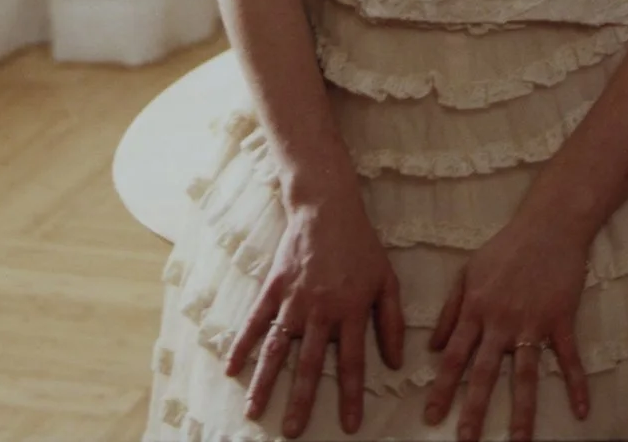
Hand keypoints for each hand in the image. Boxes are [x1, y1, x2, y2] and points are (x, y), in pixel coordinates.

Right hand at [226, 187, 405, 437]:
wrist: (327, 208)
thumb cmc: (361, 246)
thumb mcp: (387, 281)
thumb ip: (391, 322)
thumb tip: (397, 362)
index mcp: (351, 311)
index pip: (351, 363)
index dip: (349, 397)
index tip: (348, 426)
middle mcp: (320, 311)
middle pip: (308, 365)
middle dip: (300, 402)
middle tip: (291, 432)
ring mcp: (293, 300)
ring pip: (276, 349)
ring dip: (264, 382)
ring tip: (253, 412)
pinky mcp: (273, 288)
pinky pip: (254, 321)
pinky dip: (241, 345)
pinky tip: (231, 368)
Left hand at [423, 213, 593, 441]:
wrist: (548, 225)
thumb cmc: (505, 248)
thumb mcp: (467, 272)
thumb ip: (450, 310)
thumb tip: (434, 347)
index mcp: (476, 310)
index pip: (454, 356)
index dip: (442, 388)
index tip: (432, 417)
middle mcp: (501, 321)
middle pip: (485, 373)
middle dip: (473, 409)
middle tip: (465, 440)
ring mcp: (533, 323)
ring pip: (526, 375)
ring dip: (522, 411)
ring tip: (518, 441)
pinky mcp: (561, 320)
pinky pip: (569, 359)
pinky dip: (577, 385)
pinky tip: (581, 412)